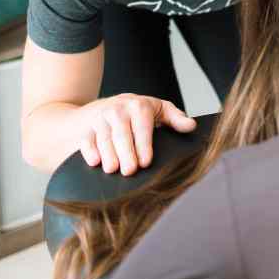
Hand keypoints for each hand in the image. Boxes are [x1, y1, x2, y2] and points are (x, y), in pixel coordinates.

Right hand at [79, 94, 196, 175]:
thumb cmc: (136, 113)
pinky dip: (89, 151)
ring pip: (103, 138)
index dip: (144, 145)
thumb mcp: (158, 110)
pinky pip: (87, 139)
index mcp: (139, 106)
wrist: (102, 107)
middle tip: (130, 171)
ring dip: (108, 154)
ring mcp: (100, 118)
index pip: (142, 127)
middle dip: (126, 153)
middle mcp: (118, 110)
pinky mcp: (86, 128)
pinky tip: (95, 162)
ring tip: (113, 169)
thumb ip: (175, 119)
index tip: (146, 162)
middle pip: (121, 134)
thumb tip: (192, 126)